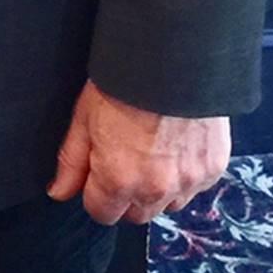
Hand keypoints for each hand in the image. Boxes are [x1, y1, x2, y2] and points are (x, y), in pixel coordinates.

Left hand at [47, 79, 229, 225]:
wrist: (173, 57)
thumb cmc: (123, 83)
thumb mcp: (84, 117)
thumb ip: (72, 162)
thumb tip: (59, 192)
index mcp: (119, 180)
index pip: (101, 213)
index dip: (95, 193)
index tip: (97, 171)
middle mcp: (156, 189)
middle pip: (136, 214)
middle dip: (126, 195)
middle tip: (124, 158)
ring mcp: (189, 180)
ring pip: (168, 204)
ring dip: (157, 189)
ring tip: (151, 151)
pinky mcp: (213, 167)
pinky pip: (195, 187)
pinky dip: (184, 174)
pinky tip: (175, 145)